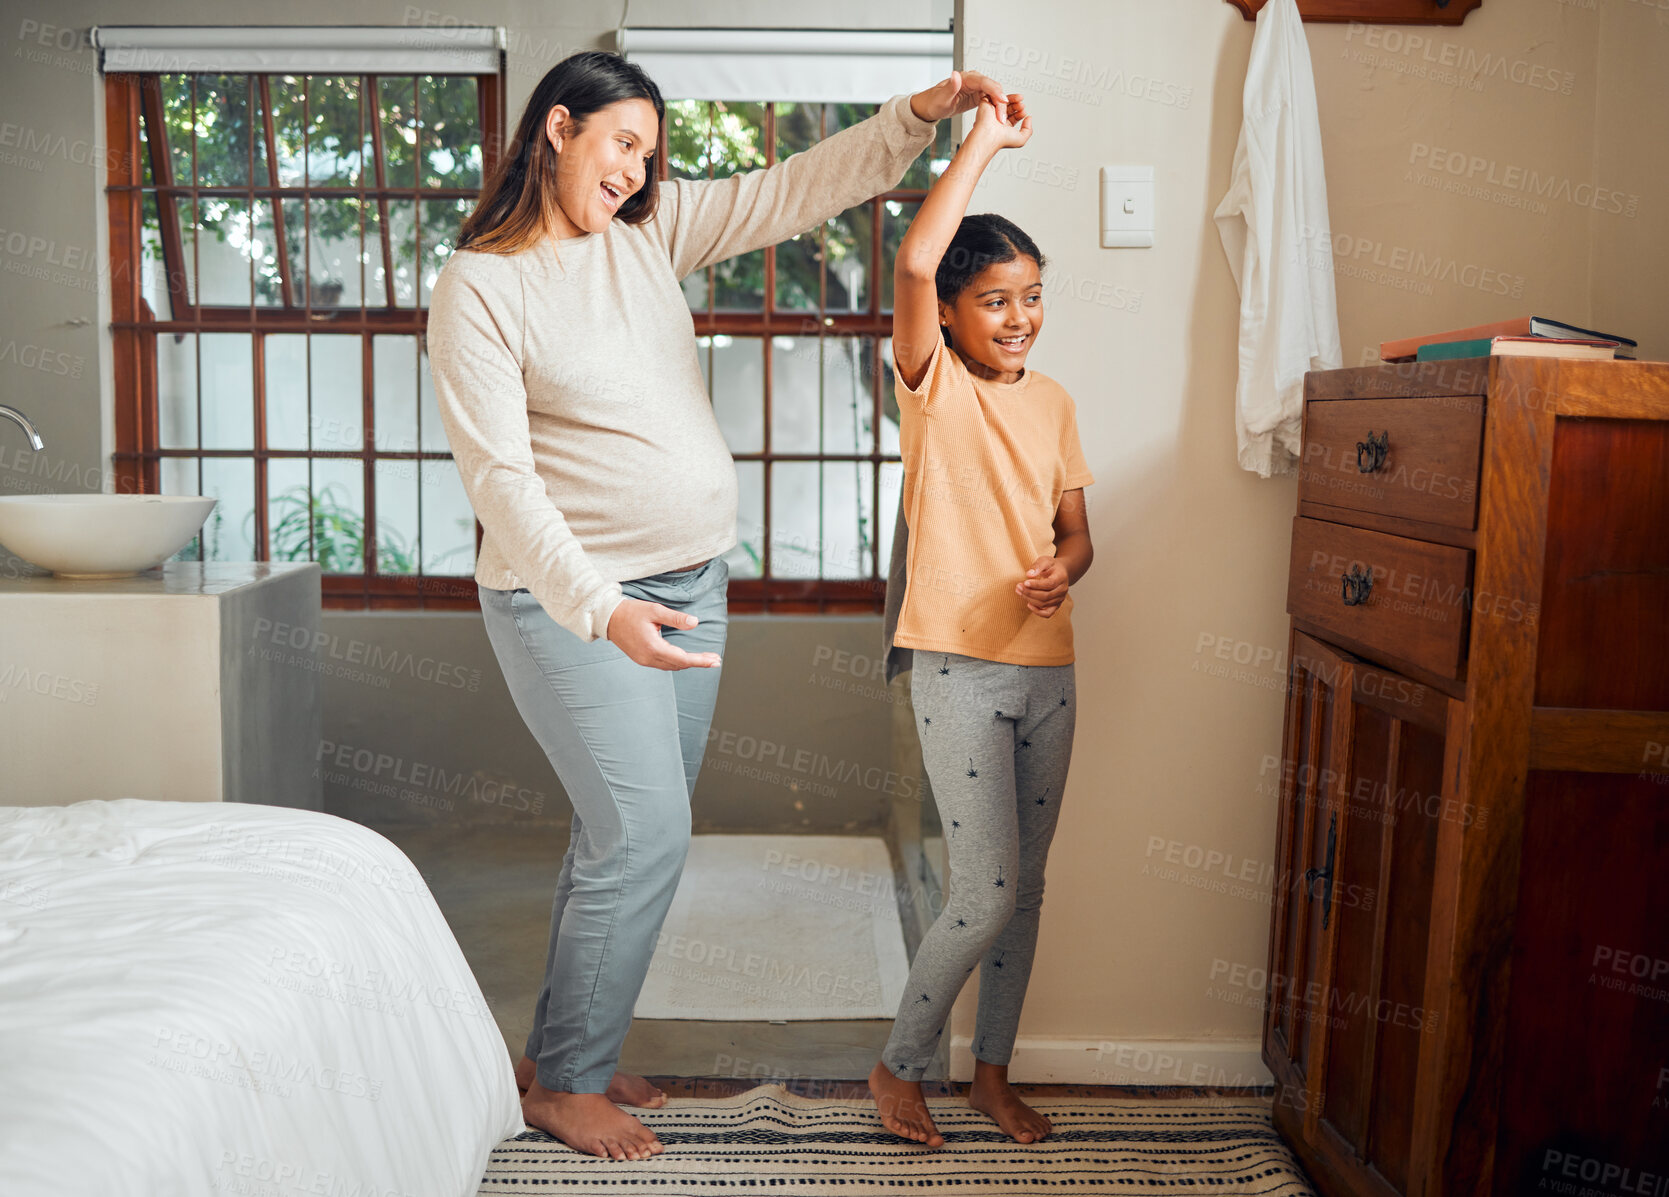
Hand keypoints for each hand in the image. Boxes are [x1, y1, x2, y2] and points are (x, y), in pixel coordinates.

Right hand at [605, 597, 721, 669]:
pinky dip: (677, 662)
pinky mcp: (641, 659)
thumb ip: (676, 618)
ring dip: (688, 663)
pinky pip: (663, 664)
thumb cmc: (631, 612)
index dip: (701, 660)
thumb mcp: (655, 610)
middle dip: (698, 663)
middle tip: (716, 659)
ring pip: (671, 666)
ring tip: (705, 659)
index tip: (715, 660)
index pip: (683, 658)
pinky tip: (685, 658)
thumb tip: (695, 623)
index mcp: (653, 647)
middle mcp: (649, 658)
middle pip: (679, 665)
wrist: (607, 618)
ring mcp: (644, 661)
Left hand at [909, 69, 1008, 122]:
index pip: (984, 82)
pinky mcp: (978, 96)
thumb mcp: (941, 97)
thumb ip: (950, 87)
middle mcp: (973, 81)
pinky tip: (1000, 117)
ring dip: (1001, 106)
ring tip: (1003, 119)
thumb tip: (956, 74)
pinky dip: (997, 108)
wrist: (930, 107)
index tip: (1002, 100)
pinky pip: (991, 100)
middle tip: (1002, 117)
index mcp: (965, 78)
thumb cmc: (933, 102)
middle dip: (1000, 102)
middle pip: (993, 88)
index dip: (995, 90)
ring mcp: (977, 88)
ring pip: (994, 95)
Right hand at [967, 92, 1030, 150]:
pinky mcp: (986, 105)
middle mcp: (998, 120)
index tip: (1024, 112)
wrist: (989, 136)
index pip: (1014, 117)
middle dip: (1017, 105)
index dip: (1020, 113)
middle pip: (1010, 107)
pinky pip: (994, 96)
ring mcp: (992, 112)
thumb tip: (1029, 118)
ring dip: (1012, 99)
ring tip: (1019, 99)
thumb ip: (1028, 130)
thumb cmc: (1001, 140)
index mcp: (1005, 128)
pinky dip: (1000, 95)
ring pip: (1003, 101)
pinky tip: (1005, 99)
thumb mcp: (1021, 139)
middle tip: (1022, 106)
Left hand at [1016, 556, 1068, 616]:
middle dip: (1030, 592)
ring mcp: (1060, 599)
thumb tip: (1029, 574)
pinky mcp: (1056, 605)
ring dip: (1030, 599)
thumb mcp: (1045, 560)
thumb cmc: (1051, 566)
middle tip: (1018, 587)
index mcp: (1061, 578)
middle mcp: (1063, 590)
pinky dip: (1037, 612)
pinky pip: (1047, 613)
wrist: (1060, 572)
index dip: (1037, 585)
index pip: (1050, 584)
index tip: (1025, 582)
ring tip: (1019, 591)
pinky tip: (1028, 604)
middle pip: (1046, 596)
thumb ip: (1037, 566)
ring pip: (1044, 604)